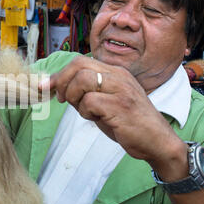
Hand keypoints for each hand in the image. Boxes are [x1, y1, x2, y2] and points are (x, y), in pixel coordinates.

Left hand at [39, 56, 185, 167]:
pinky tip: (96, 118)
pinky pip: (90, 101)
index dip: (59, 74)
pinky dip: (86, 111)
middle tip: (61, 99)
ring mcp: (120, 89)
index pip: (80, 62)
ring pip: (82, 80)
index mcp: (114, 72)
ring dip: (74, 97)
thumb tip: (57, 89)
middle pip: (78, 65)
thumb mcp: (104, 104)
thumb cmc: (128, 123)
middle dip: (61, 82)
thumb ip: (84, 94)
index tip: (46, 87)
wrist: (157, 141)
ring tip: (84, 110)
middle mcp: (118, 75)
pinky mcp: (121, 105)